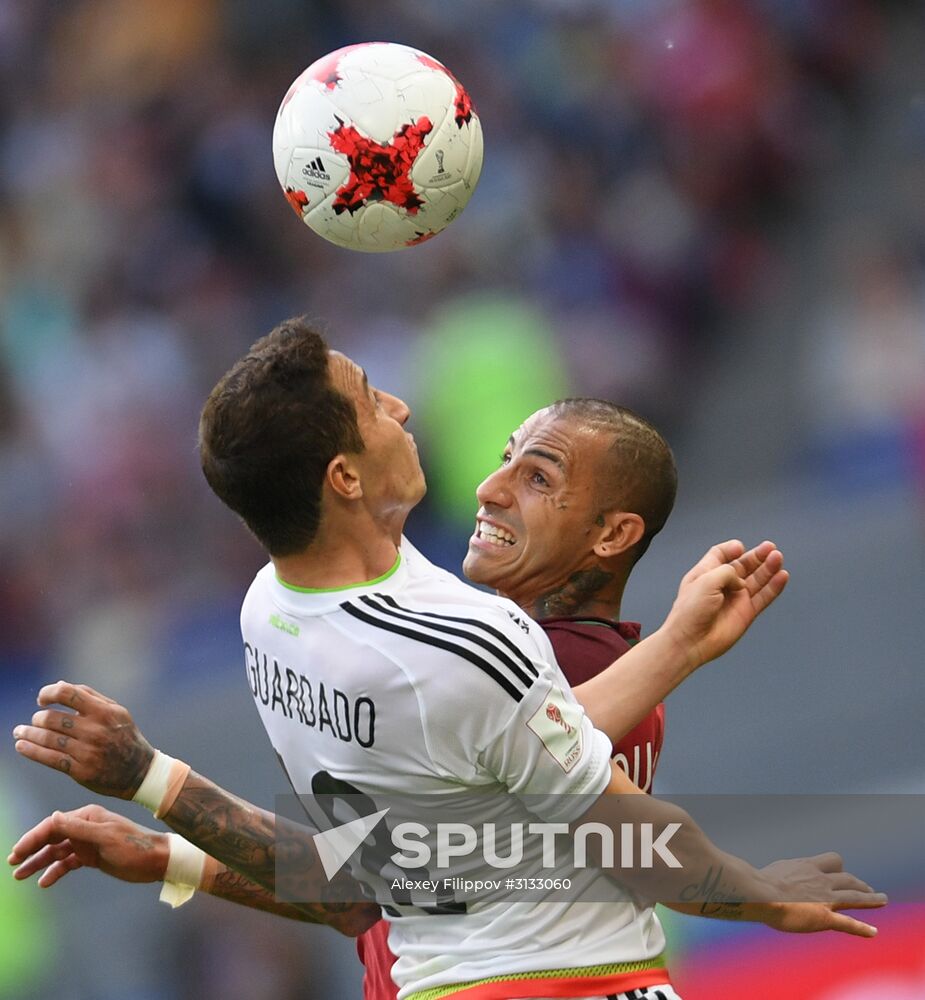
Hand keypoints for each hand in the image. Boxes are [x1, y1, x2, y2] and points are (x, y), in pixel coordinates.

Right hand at [8, 804, 168, 887]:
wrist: (156, 861)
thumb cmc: (135, 846)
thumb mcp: (106, 838)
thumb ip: (78, 829)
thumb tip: (52, 817)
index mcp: (88, 817)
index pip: (53, 824)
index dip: (33, 838)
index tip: (17, 853)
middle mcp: (85, 827)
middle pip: (51, 837)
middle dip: (31, 849)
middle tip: (12, 863)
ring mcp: (87, 843)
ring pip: (56, 852)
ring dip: (38, 862)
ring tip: (20, 875)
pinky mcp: (91, 856)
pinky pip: (67, 863)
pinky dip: (55, 871)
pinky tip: (44, 882)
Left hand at [12, 681, 154, 798]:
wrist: (139, 771)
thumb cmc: (125, 736)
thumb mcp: (116, 711)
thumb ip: (90, 696)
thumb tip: (59, 685)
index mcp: (104, 711)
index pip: (68, 694)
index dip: (48, 693)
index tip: (42, 699)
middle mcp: (95, 730)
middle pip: (52, 718)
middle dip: (37, 718)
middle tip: (34, 721)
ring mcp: (87, 751)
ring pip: (48, 739)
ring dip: (28, 734)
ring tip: (19, 732)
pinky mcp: (81, 770)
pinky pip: (50, 758)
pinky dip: (31, 751)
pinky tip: (21, 746)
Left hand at [662, 540, 788, 669]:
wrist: (691, 641)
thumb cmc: (690, 611)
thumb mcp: (706, 580)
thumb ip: (728, 572)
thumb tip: (742, 582)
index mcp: (706, 574)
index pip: (721, 555)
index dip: (731, 549)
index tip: (740, 547)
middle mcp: (722, 585)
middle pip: (743, 565)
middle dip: (757, 556)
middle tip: (770, 548)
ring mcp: (735, 599)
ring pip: (757, 579)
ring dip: (768, 568)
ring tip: (777, 558)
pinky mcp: (746, 613)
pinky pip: (764, 597)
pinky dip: (774, 587)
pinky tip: (782, 576)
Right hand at [758, 853, 886, 937]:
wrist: (761, 893)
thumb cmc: (758, 882)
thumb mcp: (772, 871)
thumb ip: (779, 875)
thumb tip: (765, 877)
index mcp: (807, 866)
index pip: (832, 860)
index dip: (837, 868)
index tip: (838, 872)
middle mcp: (820, 880)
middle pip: (848, 878)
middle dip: (859, 883)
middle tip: (867, 888)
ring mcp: (825, 898)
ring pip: (855, 896)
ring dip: (871, 898)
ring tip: (882, 899)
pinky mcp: (824, 917)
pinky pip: (848, 922)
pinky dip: (862, 928)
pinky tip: (873, 932)